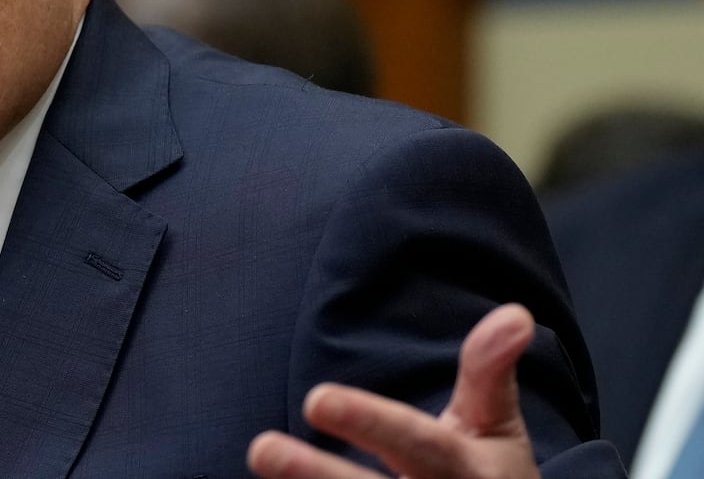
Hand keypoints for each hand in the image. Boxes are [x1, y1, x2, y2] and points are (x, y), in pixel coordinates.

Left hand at [247, 303, 540, 478]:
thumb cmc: (489, 475)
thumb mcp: (496, 427)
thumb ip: (488, 372)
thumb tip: (516, 313)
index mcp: (466, 471)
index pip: (414, 443)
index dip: (368, 422)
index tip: (314, 398)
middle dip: (317, 476)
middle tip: (260, 449)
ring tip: (259, 458)